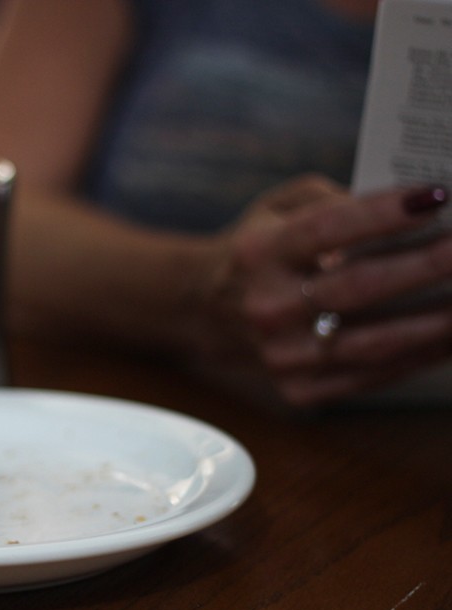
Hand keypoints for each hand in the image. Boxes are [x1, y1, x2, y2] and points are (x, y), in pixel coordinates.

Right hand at [203, 175, 451, 405]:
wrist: (206, 311)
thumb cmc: (260, 250)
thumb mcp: (277, 208)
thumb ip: (332, 199)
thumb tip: (410, 212)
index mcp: (259, 253)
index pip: (327, 229)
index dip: (384, 214)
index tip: (438, 196)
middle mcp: (266, 307)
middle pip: (358, 287)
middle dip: (427, 266)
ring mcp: (281, 354)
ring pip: (374, 342)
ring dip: (436, 320)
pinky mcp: (297, 389)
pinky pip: (371, 376)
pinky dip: (419, 356)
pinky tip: (450, 335)